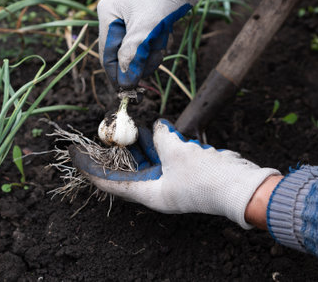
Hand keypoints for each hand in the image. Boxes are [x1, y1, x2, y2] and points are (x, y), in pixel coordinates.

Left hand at [69, 119, 279, 228]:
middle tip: (110, 129)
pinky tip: (161, 127)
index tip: (74, 152)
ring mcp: (172, 182)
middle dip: (120, 147)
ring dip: (143, 142)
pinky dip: (162, 142)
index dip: (90, 167)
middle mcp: (157, 190)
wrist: (242, 187)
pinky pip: (166, 156)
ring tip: (134, 123)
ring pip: (149, 159)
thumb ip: (162, 136)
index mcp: (149, 193)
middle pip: (129, 168)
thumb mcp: (177, 152)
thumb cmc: (207, 177)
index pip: (110, 181)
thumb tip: (158, 126)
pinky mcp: (185, 173)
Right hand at [97, 0, 206, 88]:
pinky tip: (166, 31)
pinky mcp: (146, 24)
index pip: (107, 56)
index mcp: (108, 16)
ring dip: (154, 51)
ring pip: (139, 53)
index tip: (130, 92)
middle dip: (143, 58)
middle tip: (156, 53)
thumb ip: (133, 57)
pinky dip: (159, 43)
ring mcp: (132, 23)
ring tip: (163, 35)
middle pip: (125, 57)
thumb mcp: (145, 29)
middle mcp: (116, 20)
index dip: (118, 76)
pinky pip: (149, 45)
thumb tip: (125, 84)